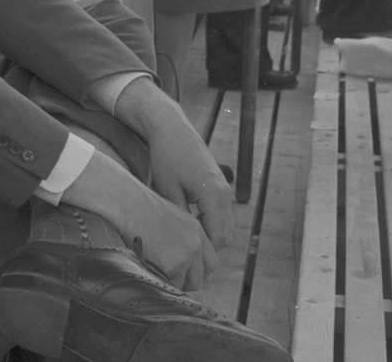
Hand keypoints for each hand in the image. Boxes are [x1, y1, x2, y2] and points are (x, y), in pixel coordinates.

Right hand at [60, 150, 217, 290]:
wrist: (128, 203)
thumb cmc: (140, 208)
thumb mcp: (171, 218)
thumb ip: (182, 238)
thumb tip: (181, 261)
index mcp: (197, 230)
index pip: (211, 262)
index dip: (198, 272)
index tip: (185, 274)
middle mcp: (195, 243)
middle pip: (199, 278)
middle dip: (184, 282)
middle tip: (168, 277)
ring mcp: (185, 255)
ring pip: (183, 284)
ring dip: (169, 280)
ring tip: (152, 264)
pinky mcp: (171, 264)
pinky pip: (167, 283)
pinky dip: (157, 279)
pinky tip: (145, 263)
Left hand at [112, 77, 233, 251]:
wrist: (171, 127)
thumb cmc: (166, 156)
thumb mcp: (168, 190)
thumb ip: (180, 219)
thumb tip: (184, 245)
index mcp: (214, 196)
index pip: (218, 240)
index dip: (205, 257)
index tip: (188, 265)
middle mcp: (225, 193)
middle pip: (226, 236)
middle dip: (211, 251)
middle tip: (190, 262)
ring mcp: (224, 188)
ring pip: (225, 225)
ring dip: (212, 237)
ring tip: (190, 247)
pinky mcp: (219, 184)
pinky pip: (221, 213)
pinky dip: (212, 223)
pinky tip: (192, 226)